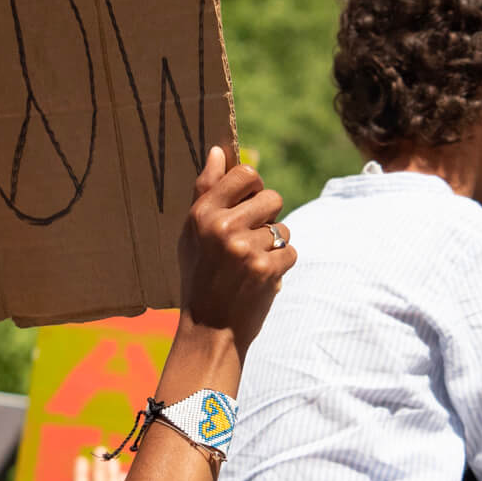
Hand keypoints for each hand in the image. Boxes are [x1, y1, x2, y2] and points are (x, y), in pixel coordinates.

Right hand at [177, 148, 294, 358]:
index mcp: (202, 213)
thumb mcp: (191, 233)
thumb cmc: (200, 276)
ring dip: (273, 247)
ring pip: (282, 229)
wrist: (209, 330)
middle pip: (272, 197)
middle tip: (249, 241)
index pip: (245, 173)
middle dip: (267, 218)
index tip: (248, 203)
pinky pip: (290, 252)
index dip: (254, 186)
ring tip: (250, 266)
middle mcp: (222, 227)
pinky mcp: (267, 269)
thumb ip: (206, 191)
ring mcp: (245, 248)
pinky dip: (280, 267)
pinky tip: (260, 279)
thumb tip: (217, 151)